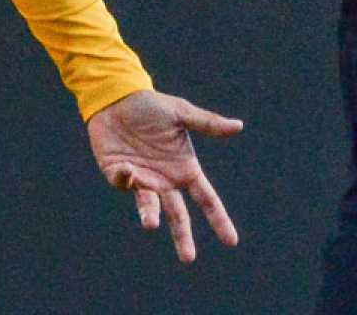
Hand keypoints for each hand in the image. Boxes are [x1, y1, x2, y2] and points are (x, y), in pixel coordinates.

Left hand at [87, 89, 242, 262]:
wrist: (117, 98)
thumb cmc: (151, 107)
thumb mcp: (182, 113)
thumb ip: (208, 123)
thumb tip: (238, 125)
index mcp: (185, 169)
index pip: (207, 200)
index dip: (219, 220)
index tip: (231, 241)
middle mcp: (165, 180)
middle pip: (178, 215)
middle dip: (183, 237)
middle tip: (188, 258)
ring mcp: (142, 179)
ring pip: (149, 205)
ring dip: (150, 215)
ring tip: (151, 224)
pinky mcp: (118, 173)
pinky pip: (123, 182)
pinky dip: (126, 179)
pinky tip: (128, 167)